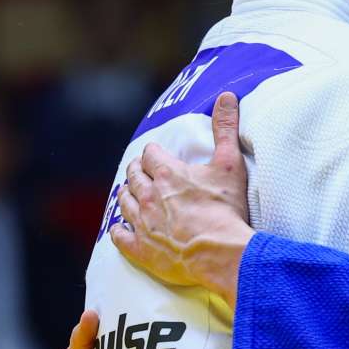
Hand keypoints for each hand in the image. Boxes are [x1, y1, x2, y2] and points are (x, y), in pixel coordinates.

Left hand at [111, 92, 254, 306]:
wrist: (221, 253)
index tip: (156, 155)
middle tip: (141, 172)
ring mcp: (142, 223)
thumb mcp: (230, 164)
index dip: (153, 154)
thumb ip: (225, 128)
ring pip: (124, 203)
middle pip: (133, 177)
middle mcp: (149, 195)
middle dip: (136, 172)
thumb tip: (227, 95)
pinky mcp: (140, 249)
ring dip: (127, 196)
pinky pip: (119, 236)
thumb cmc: (226, 209)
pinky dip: (119, 230)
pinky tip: (120, 229)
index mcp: (167, 173)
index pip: (149, 155)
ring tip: (130, 194)